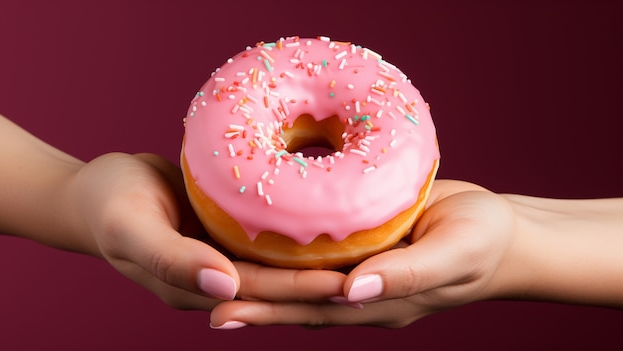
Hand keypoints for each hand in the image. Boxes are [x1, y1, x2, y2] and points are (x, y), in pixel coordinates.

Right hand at [73, 152, 349, 311]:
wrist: (94, 192)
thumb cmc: (107, 208)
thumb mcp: (130, 230)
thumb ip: (173, 260)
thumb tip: (225, 287)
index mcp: (198, 286)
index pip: (263, 293)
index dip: (303, 289)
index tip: (347, 281)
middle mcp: (219, 276)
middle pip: (280, 282)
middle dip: (324, 276)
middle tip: (375, 262)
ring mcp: (223, 255)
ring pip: (279, 260)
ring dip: (316, 255)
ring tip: (366, 240)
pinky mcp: (227, 230)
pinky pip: (267, 234)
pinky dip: (295, 229)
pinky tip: (325, 215)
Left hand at [210, 180, 516, 327]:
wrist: (503, 234)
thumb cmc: (484, 244)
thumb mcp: (454, 255)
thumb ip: (407, 276)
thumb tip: (352, 293)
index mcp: (378, 300)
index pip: (311, 308)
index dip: (267, 308)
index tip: (222, 307)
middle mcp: (360, 293)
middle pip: (295, 300)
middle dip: (249, 299)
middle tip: (200, 295)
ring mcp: (361, 273)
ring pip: (301, 281)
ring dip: (260, 280)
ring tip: (213, 272)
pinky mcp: (365, 248)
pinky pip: (318, 255)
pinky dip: (287, 255)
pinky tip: (260, 240)